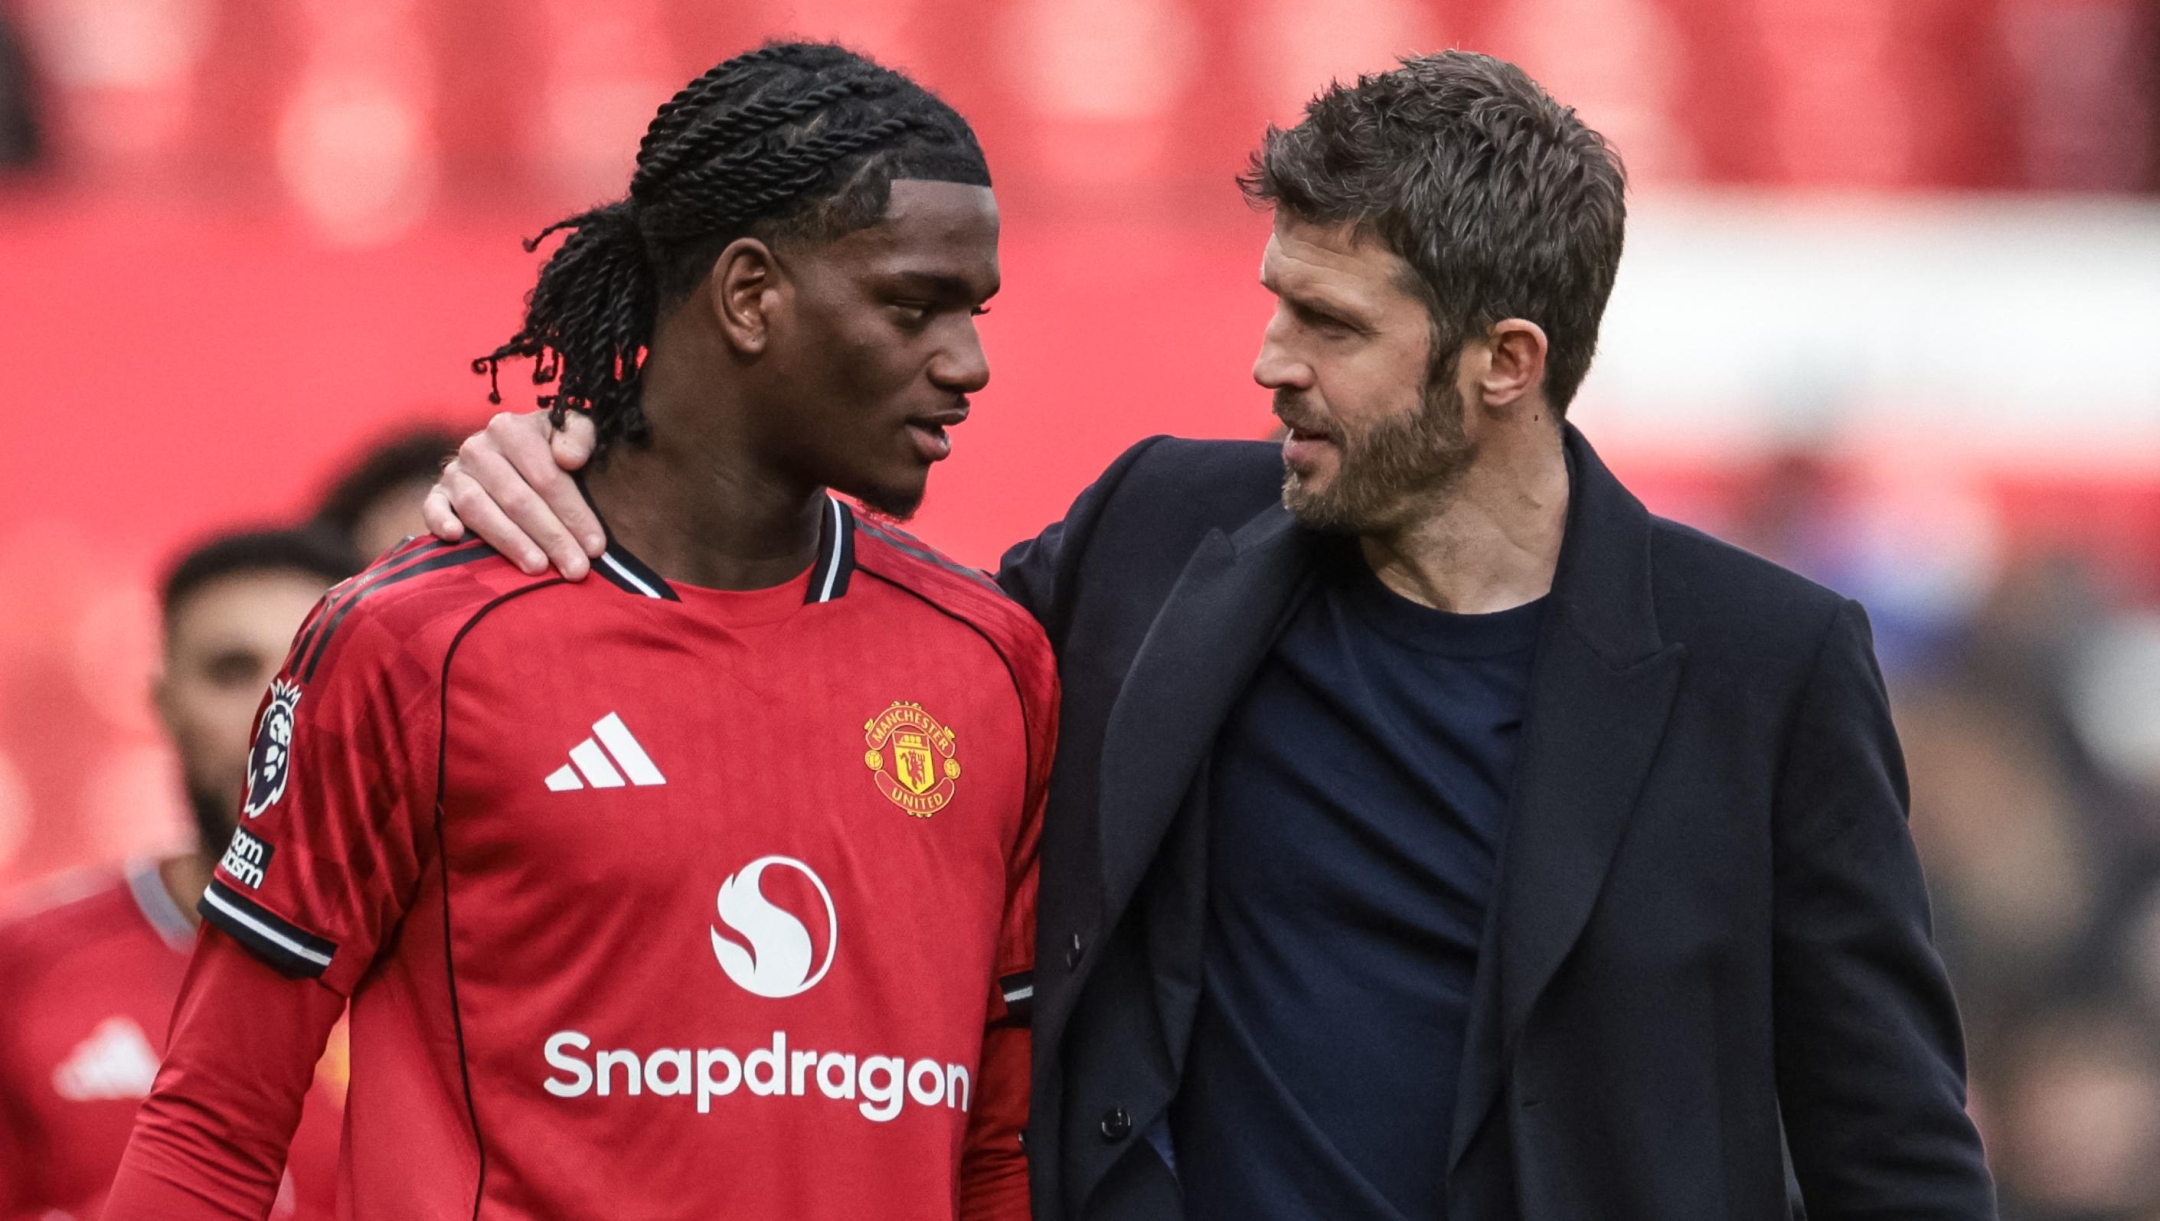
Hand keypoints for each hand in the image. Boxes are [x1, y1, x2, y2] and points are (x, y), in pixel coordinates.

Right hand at [423, 411, 604, 578]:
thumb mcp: (574, 432)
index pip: (546, 476)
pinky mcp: (437, 494)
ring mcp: (454, 472)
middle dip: (552, 537)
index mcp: (512, 429)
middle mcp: (478, 447)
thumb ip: (579, 437)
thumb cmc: (552, 450)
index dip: (574, 513)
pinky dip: (440, 521)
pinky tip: (456, 538)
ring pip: (479, 508)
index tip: (596, 546)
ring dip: (510, 541)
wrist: (511, 453)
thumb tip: (568, 459)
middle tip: (577, 569)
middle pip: (517, 498)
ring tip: (539, 567)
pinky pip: (432, 507)